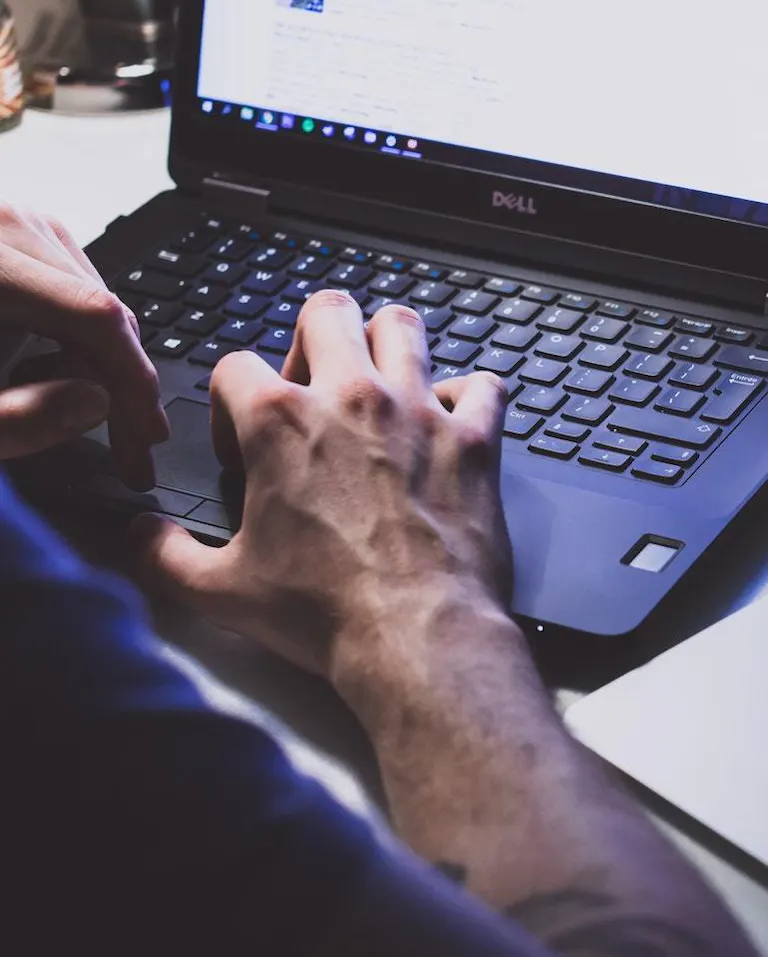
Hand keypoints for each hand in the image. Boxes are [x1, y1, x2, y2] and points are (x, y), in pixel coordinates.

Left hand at [0, 203, 168, 488]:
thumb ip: (18, 418)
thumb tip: (98, 403)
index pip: (95, 317)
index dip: (134, 382)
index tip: (148, 437)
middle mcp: (4, 224)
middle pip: (104, 310)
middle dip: (124, 387)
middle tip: (131, 452)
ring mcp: (12, 223)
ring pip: (96, 302)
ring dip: (103, 367)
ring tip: (85, 417)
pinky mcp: (13, 234)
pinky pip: (73, 291)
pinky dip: (80, 339)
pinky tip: (60, 374)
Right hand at [134, 291, 512, 689]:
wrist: (416, 638)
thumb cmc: (326, 613)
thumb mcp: (222, 590)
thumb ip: (165, 555)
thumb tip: (140, 534)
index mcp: (279, 423)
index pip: (234, 365)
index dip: (227, 402)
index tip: (240, 443)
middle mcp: (349, 399)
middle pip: (326, 312)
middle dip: (311, 338)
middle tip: (313, 385)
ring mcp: (416, 411)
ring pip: (403, 325)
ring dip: (387, 343)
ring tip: (379, 380)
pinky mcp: (472, 439)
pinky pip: (481, 384)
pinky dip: (467, 396)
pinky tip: (450, 421)